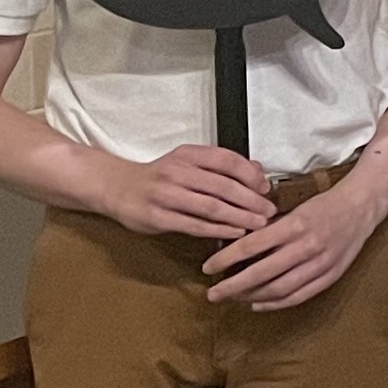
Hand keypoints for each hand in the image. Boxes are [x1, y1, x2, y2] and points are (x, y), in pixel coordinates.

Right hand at [103, 142, 273, 244]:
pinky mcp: (157, 217)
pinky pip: (194, 225)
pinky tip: (235, 233)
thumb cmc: (161, 177)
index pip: (227, 160)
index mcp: (188, 155)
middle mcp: (177, 171)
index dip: (250, 175)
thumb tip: (258, 170)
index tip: (265, 189)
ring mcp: (165, 195)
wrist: (118, 187)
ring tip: (259, 224)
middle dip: (251, 201)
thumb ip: (221, 166)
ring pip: (211, 207)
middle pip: (223, 186)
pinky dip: (218, 230)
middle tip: (269, 211)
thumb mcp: (189, 162)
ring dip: (239, 217)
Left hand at [202, 177, 386, 309]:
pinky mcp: (330, 276)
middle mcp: (306, 247)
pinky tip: (257, 304)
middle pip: (261, 274)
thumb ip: (268, 230)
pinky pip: (298, 296)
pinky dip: (274, 304)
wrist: (361, 208)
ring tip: (233, 299)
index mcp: (294, 225)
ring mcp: (320, 264)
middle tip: (212, 294)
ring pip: (278, 289)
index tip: (207, 268)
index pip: (250, 247)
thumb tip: (235, 246)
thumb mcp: (292, 210)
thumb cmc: (322, 206)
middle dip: (232, 286)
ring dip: (251, 297)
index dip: (225, 260)